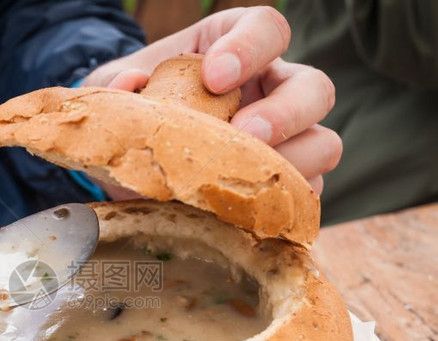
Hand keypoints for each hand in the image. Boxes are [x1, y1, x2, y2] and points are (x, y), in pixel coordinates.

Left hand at [84, 6, 341, 194]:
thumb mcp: (114, 94)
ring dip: (294, 163)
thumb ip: (114, 87)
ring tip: (247, 181)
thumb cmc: (132, 112)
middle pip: (314, 87)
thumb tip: (129, 86)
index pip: (266, 28)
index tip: (214, 75)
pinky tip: (248, 214)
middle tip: (243, 134)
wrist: (129, 158)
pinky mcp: (284, 188)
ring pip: (324, 143)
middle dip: (284, 113)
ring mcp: (287, 140)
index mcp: (236, 50)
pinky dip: (282, 207)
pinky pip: (304, 198)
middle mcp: (272, 89)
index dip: (250, 47)